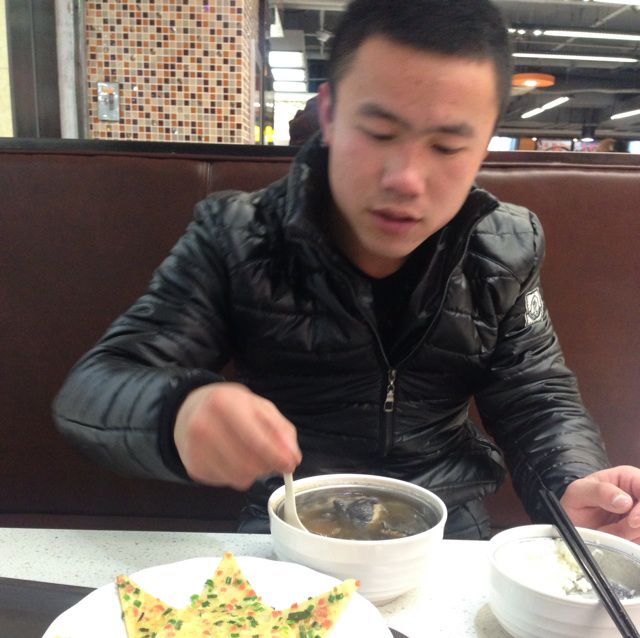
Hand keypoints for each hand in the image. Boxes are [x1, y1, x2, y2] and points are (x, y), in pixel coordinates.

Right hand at [174, 382, 301, 490]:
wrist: (193, 409)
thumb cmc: (230, 407)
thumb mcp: (260, 407)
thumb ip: (281, 429)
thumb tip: (292, 456)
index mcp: (223, 403)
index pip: (257, 441)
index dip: (278, 457)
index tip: (290, 463)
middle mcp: (203, 425)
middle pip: (249, 464)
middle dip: (268, 466)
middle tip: (273, 460)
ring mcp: (195, 448)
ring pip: (238, 477)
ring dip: (255, 473)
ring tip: (254, 457)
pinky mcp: (193, 467)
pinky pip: (227, 482)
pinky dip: (238, 475)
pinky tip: (235, 459)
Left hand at [560, 466, 639, 542]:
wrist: (574, 523)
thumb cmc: (576, 503)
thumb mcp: (578, 493)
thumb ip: (599, 492)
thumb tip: (624, 501)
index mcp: (628, 478)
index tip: (632, 521)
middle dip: (636, 527)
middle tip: (616, 531)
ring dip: (631, 537)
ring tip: (609, 532)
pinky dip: (633, 545)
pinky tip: (618, 540)